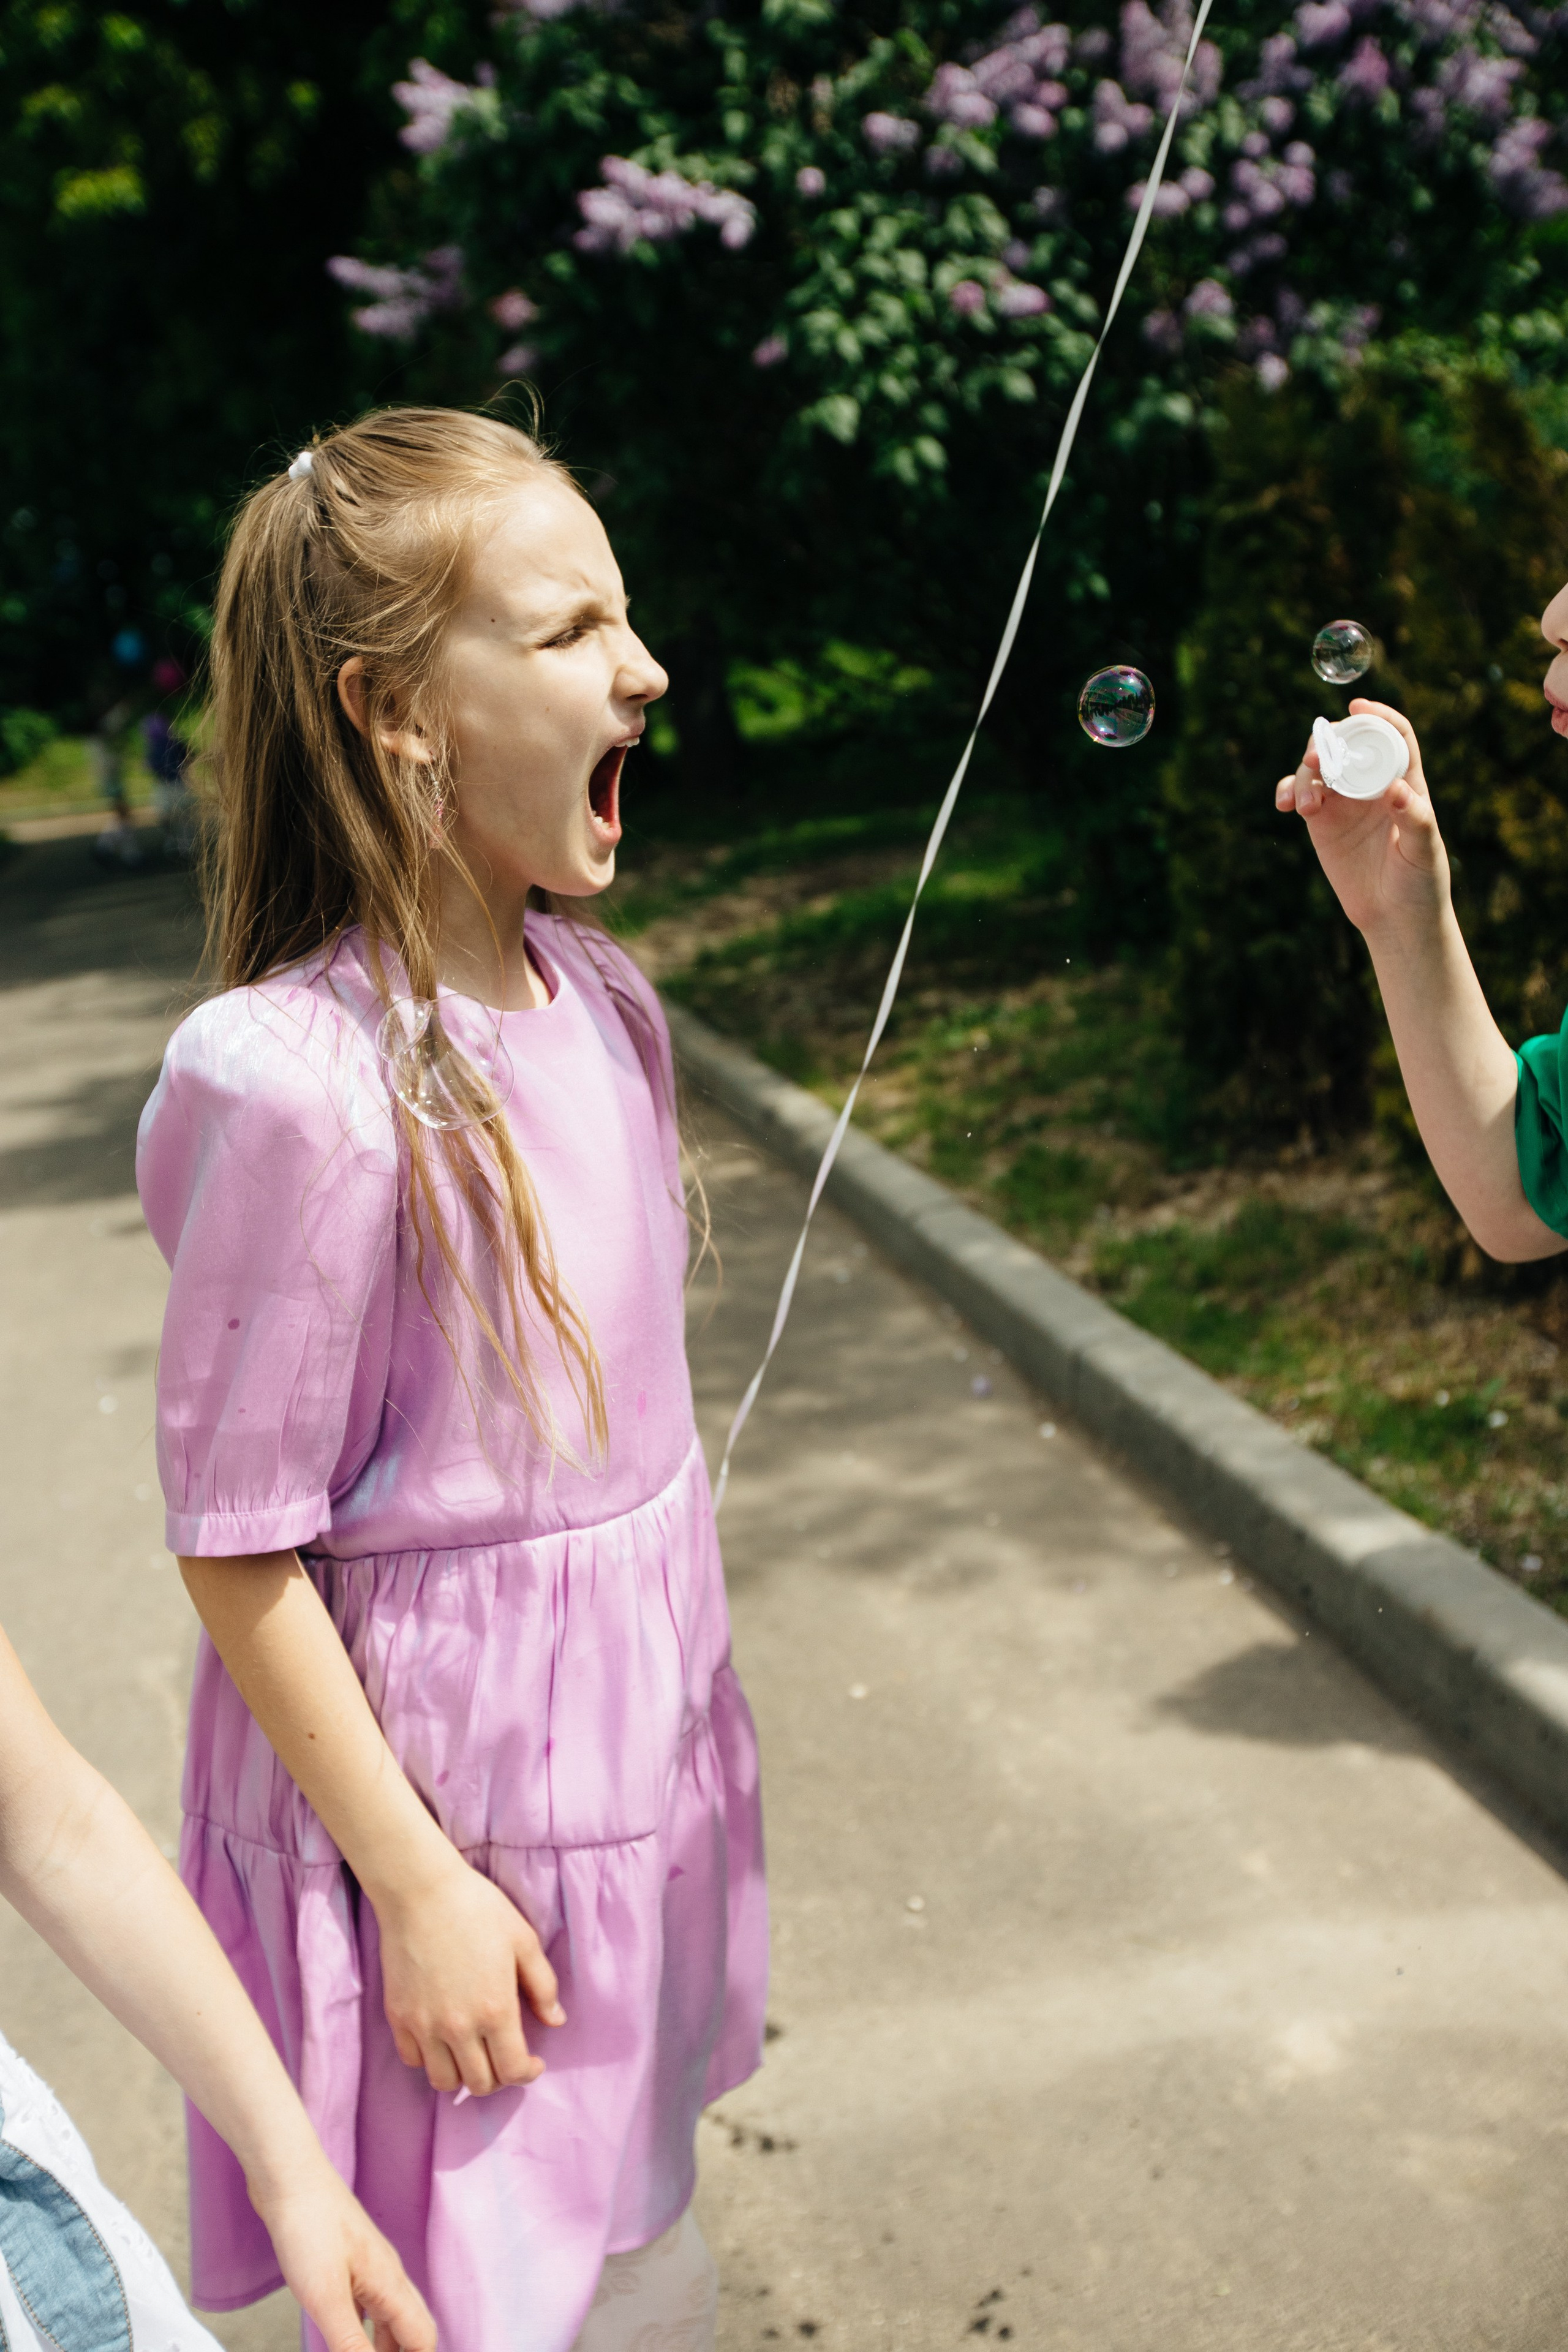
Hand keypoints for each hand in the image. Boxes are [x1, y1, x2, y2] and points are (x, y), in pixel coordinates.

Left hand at [249, 2156, 435, 2351]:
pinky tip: (348, 2336)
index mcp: (390, 2284)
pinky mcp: (347, 2262)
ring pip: (389, 2316)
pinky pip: (368, 2304)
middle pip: (411, 2328)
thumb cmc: (308, 2226)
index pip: (422, 2337)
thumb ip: (350, 2341)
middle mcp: (387, 2276)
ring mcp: (368, 2267)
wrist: (289, 2178)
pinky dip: (365, 2328)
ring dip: (385, 2346)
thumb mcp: (326, 2296)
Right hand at [374, 1851, 564, 2095]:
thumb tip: (555, 2021)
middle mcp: (458, 2027)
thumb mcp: (523, 1941)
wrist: (422, 1890)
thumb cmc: (478, 1909)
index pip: (512, 2071)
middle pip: (479, 2084)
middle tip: (503, 2056)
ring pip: (443, 2081)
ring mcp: (423, 2025)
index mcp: (495, 2010)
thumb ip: (543, 1986)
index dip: (527, 2073)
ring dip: (462, 2074)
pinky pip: (412, 2060)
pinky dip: (429, 2058)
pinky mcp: (397, 2016)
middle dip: (498, 2077)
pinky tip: (442, 2038)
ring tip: (472, 2052)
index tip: (532, 2062)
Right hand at [1274, 698, 1448, 936]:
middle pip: (1348, 744)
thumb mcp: (1425, 851)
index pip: (1393, 735)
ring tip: (1305, 805)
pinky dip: (1289, 792)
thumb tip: (1396, 790)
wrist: (1396, 917)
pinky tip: (1286, 805)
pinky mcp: (1322, 821)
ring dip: (1305, 775)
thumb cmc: (1421, 881)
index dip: (1377, 715)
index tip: (1357, 707)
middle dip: (1328, 743)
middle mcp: (1373, 784)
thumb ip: (1414, 819)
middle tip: (1315, 761)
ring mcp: (1345, 800)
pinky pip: (1300, 794)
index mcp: (1405, 780)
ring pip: (1319, 767)